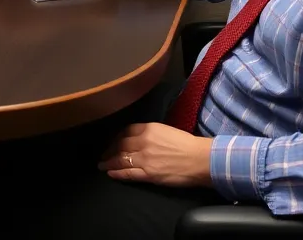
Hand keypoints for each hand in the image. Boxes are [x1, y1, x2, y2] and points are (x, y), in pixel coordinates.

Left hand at [98, 123, 213, 187]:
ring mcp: (144, 159)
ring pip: (120, 160)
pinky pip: (128, 174)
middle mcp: (143, 142)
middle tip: (103, 154)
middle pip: (120, 145)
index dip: (116, 137)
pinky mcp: (148, 174)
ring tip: (102, 165)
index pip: (125, 131)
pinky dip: (117, 173)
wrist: (201, 159)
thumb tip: (140, 138)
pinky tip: (110, 173)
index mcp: (149, 128)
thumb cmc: (188, 144)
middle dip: (109, 150)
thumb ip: (150, 133)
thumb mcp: (166, 130)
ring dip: (109, 162)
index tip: (113, 142)